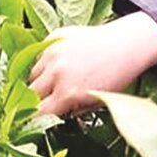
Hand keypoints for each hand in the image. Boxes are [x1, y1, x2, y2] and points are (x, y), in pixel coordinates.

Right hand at [31, 13, 156, 116]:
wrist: (127, 44)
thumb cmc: (116, 76)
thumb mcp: (96, 102)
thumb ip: (72, 110)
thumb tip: (55, 116)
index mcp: (67, 92)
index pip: (38, 112)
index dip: (36, 118)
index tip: (37, 119)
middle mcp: (56, 72)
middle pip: (30, 93)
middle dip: (35, 100)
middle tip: (44, 102)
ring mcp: (53, 52)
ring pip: (32, 74)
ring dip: (38, 81)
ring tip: (53, 82)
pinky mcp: (54, 37)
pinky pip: (39, 56)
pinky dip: (44, 63)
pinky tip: (60, 65)